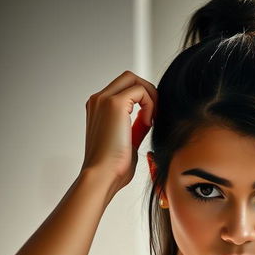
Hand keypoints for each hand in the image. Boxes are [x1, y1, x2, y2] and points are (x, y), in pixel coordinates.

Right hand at [80, 70, 157, 190]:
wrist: (102, 176)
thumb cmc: (113, 167)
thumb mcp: (128, 142)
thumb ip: (136, 126)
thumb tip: (148, 117)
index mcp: (99, 109)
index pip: (124, 90)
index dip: (143, 100)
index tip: (151, 121)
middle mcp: (98, 100)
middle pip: (129, 78)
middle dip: (148, 92)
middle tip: (155, 115)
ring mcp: (104, 99)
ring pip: (134, 79)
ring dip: (150, 97)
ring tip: (152, 120)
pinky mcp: (114, 103)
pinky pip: (140, 90)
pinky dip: (150, 104)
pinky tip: (149, 123)